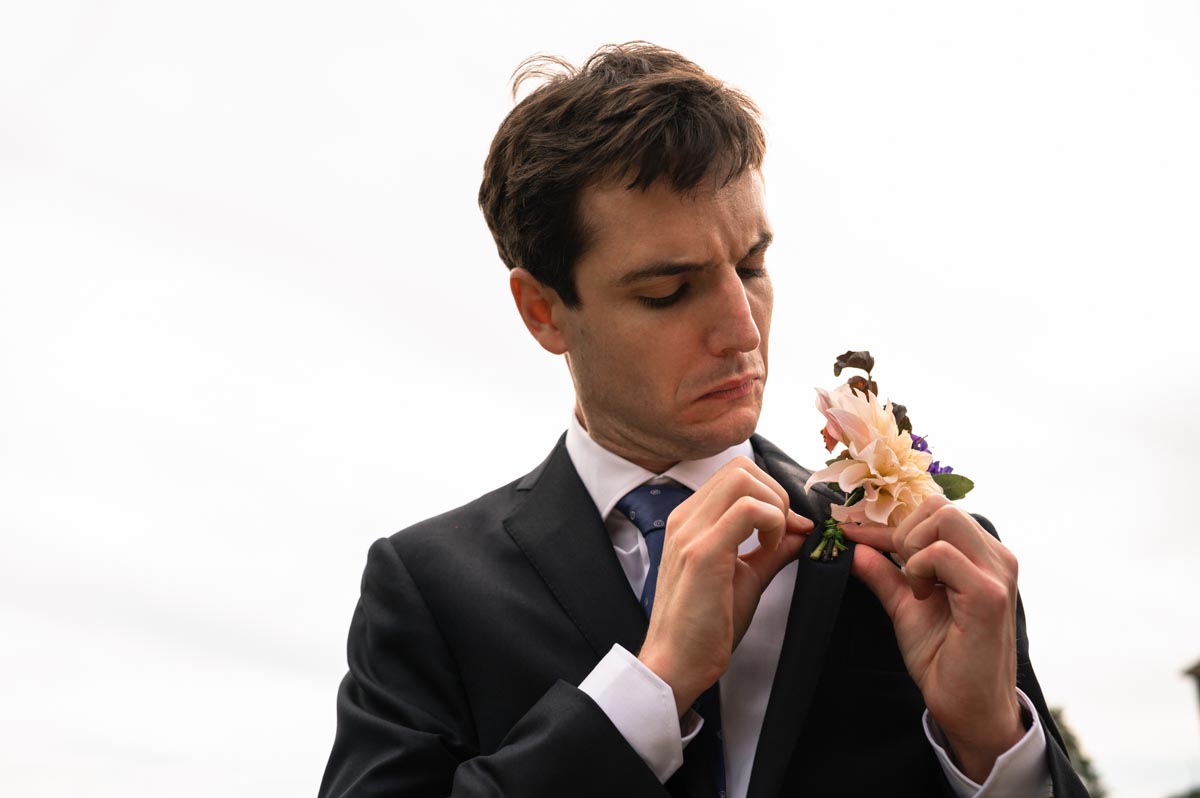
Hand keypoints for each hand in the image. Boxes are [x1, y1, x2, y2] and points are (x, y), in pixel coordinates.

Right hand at [637, 457, 811, 715]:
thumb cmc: (704, 626)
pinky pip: (748, 509)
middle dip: (775, 494)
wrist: (676, 664)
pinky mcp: (702, 552)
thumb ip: (771, 550)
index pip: (735, 474)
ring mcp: (691, 531)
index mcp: (691, 520)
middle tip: (782, 533)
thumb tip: (802, 530)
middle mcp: (685, 518)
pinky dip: (772, 522)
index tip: (786, 529)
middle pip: (741, 468)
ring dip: (773, 505)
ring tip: (774, 541)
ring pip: (743, 478)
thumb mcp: (746, 577)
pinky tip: (770, 549)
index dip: (770, 494)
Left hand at [842, 495, 1024, 782]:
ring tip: (916, 586)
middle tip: (902, 573)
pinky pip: (941, 553)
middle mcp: (995, 556)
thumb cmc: (943, 658)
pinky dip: (919, 569)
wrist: (965, 706)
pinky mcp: (988, 593)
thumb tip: (855, 546)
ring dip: (913, 549)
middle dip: (904, 532)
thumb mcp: (905, 605)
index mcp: (980, 555)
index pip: (934, 511)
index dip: (887, 522)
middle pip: (939, 505)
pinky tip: (923, 597)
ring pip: (943, 517)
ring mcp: (996, 572)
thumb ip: (884, 573)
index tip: (851, 532)